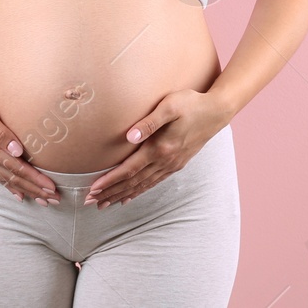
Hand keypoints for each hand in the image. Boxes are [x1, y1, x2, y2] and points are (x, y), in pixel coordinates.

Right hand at [0, 83, 59, 204]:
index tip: (51, 189)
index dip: (35, 179)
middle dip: (34, 189)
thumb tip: (17, 152)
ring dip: (24, 190)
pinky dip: (8, 186)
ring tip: (41, 200)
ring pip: (5, 179)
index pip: (16, 168)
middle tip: (54, 200)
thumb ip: (0, 132)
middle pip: (13, 178)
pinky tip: (17, 193)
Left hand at [84, 88, 228, 208]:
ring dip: (122, 195)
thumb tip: (129, 137)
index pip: (129, 169)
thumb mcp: (170, 106)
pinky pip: (154, 182)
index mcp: (160, 148)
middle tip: (90, 203)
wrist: (217, 111)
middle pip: (133, 182)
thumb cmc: (191, 103)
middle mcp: (165, 161)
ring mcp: (172, 164)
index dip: (109, 180)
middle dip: (110, 192)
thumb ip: (149, 122)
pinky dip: (140, 191)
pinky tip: (131, 196)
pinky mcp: (177, 163)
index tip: (92, 189)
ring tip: (105, 203)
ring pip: (142, 185)